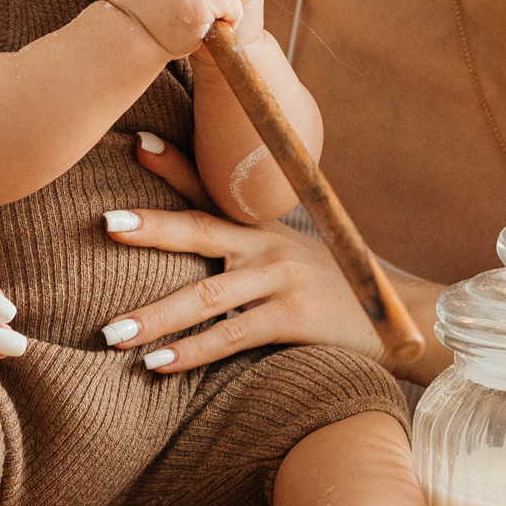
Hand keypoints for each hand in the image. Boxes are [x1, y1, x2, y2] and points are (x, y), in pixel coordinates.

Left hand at [93, 136, 405, 373]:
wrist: (400, 316)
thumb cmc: (332, 288)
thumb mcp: (291, 255)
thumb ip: (243, 248)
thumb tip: (189, 244)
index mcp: (260, 227)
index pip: (209, 188)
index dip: (172, 164)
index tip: (135, 142)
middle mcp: (267, 246)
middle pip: (200, 230)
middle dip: (150, 227)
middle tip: (105, 225)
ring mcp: (281, 281)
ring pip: (206, 296)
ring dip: (156, 316)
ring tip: (111, 333)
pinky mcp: (293, 319)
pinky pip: (233, 336)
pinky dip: (192, 352)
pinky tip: (158, 363)